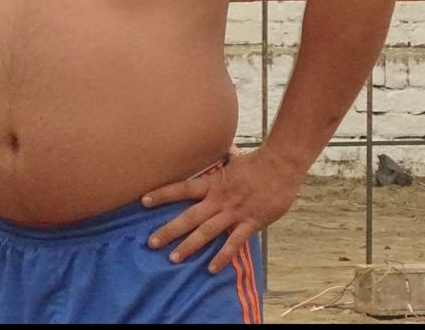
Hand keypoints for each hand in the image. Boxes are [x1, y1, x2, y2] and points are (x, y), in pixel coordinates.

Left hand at [142, 145, 301, 273]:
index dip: (163, 194)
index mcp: (213, 183)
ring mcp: (234, 213)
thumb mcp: (233, 161)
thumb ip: (221, 164)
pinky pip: (234, 243)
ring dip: (189, 246)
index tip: (143, 201)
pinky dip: (222, 257)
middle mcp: (219, 200)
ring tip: (173, 258)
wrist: (281, 165)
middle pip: (189, 217)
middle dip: (169, 230)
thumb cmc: (257, 162)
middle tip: (151, 243)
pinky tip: (211, 269)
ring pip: (207, 233)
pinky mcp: (250, 223)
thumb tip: (218, 154)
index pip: (182, 189)